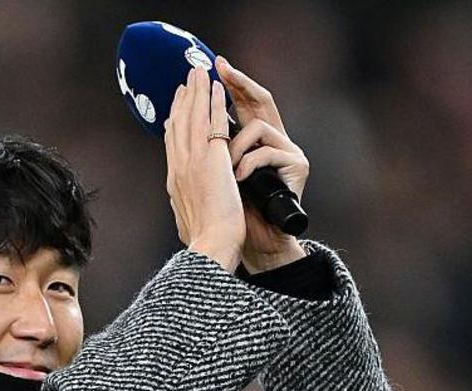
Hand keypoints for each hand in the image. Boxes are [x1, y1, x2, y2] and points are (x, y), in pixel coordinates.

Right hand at [163, 66, 244, 271]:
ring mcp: (193, 160)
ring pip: (193, 117)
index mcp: (174, 182)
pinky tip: (216, 88)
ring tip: (199, 73)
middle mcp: (179, 167)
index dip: (174, 123)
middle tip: (186, 81)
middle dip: (182, 100)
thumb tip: (185, 213)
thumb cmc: (204, 245)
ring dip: (196, 93)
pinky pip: (212, 121)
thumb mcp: (189, 224)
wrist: (209, 247)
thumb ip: (187, 211)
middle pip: (178, 125)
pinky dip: (213, 102)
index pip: (172, 145)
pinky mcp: (211, 158)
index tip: (176, 109)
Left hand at [215, 55, 309, 272]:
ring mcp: (287, 152)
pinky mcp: (297, 167)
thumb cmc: (228, 213)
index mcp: (251, 141)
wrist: (253, 243)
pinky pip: (268, 153)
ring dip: (236, 146)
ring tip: (226, 166)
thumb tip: (174, 121)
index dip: (225, 85)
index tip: (207, 67)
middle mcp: (272, 141)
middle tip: (222, 68)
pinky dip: (249, 166)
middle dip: (240, 84)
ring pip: (259, 128)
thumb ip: (202, 147)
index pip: (241, 103)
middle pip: (260, 100)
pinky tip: (238, 179)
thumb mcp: (209, 173)